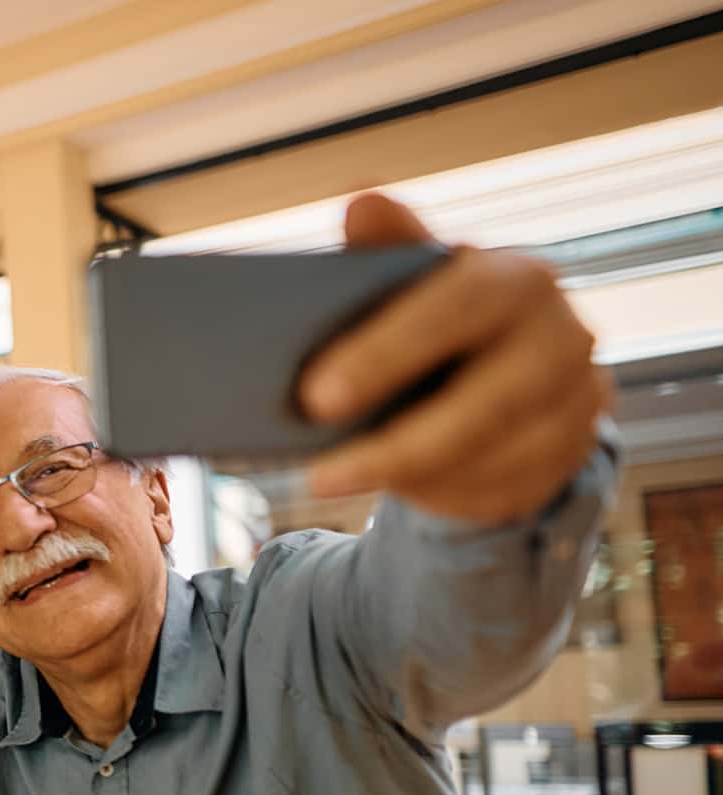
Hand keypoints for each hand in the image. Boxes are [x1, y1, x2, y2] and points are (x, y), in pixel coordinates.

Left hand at [299, 193, 611, 523]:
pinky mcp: (573, 451)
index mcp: (518, 278)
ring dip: (410, 477)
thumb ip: (387, 249)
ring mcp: (579, 398)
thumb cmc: (439, 316)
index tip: (315, 398)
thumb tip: (363, 200)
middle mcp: (563, 336)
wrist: (506, 365)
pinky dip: (442, 494)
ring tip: (335, 481)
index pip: (459, 308)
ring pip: (493, 456)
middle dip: (397, 443)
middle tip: (318, 473)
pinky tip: (391, 490)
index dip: (387, 354)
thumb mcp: (412, 282)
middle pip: (486, 402)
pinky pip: (506, 488)